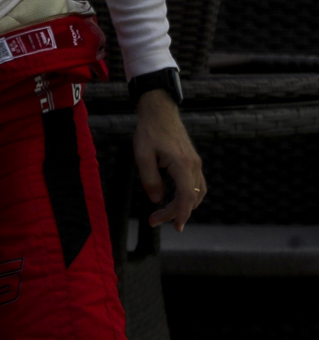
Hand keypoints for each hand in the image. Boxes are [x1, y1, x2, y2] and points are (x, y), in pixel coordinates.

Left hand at [132, 89, 204, 231]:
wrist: (160, 112)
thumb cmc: (149, 131)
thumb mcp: (142, 155)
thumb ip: (149, 179)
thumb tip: (157, 199)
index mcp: (182, 164)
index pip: (186, 196)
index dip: (182, 214)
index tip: (176, 227)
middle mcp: (194, 165)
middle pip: (191, 197)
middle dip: (175, 213)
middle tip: (154, 220)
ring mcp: (196, 163)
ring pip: (197, 193)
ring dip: (183, 206)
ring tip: (163, 214)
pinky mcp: (194, 162)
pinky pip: (196, 184)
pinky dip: (188, 196)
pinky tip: (175, 201)